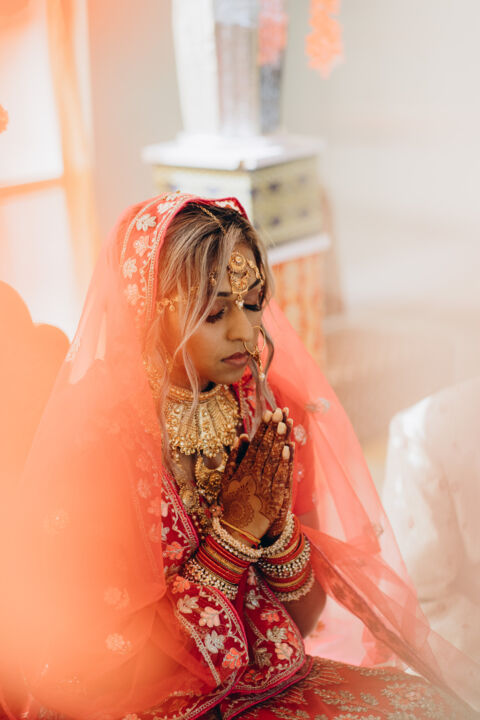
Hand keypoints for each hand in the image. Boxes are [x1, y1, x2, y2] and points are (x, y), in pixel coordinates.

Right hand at [219, 408, 291, 540]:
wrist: (239, 531)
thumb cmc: (233, 503)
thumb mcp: (227, 479)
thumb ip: (234, 457)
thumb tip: (242, 436)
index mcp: (242, 470)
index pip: (255, 444)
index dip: (263, 428)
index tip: (270, 413)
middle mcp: (253, 475)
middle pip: (265, 448)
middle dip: (273, 428)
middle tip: (279, 411)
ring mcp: (264, 486)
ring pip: (273, 459)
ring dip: (279, 439)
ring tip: (284, 422)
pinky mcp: (275, 497)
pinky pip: (280, 476)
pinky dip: (284, 461)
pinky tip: (288, 447)